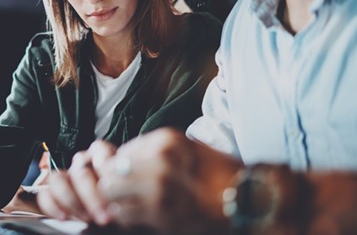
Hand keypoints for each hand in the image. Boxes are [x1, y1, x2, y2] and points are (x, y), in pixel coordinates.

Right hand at [37, 140, 116, 224]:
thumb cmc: (123, 204)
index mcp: (102, 159)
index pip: (98, 149)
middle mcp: (82, 166)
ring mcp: (67, 179)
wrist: (110, 219)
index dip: (103, 161)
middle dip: (91, 195)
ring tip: (87, 218)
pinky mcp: (53, 195)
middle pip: (80, 170)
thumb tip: (121, 198)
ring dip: (71, 200)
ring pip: (58, 179)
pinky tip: (64, 217)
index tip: (111, 180)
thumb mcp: (128, 193)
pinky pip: (45, 195)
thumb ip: (123, 188)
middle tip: (105, 215)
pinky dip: (52, 206)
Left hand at [97, 128, 241, 232]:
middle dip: (113, 183)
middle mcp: (159, 158)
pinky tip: (141, 215)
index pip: (121, 151)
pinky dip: (126, 216)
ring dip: (116, 200)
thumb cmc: (217, 174)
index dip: (118, 167)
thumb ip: (152, 150)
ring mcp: (159, 185)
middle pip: (110, 171)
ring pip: (111, 191)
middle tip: (124, 193)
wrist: (246, 200)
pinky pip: (123, 213)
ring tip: (131, 204)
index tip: (125, 177)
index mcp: (166, 140)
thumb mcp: (187, 148)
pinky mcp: (161, 212)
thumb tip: (116, 156)